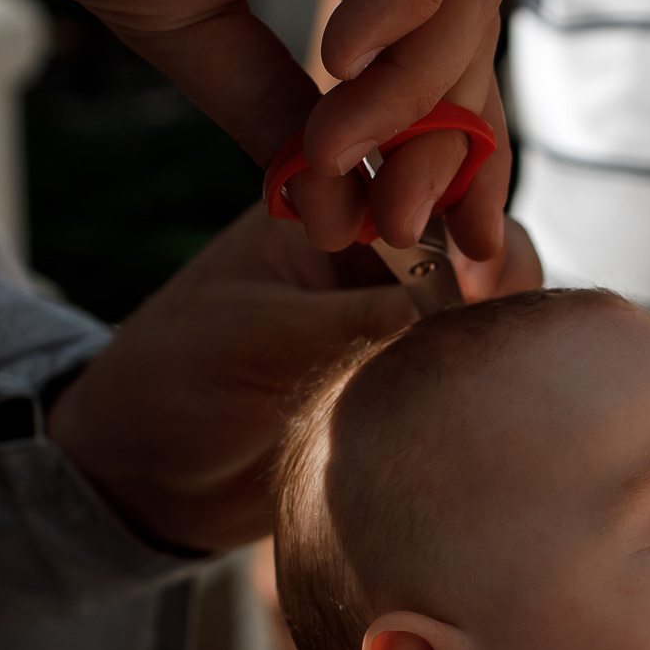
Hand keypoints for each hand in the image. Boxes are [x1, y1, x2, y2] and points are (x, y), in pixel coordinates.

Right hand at [0, 0, 511, 259]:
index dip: (451, 150)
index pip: (440, 46)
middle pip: (467, 19)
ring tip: (345, 149)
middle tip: (405, 224)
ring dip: (416, 81)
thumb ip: (283, 114)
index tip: (444, 250)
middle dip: (442, 135)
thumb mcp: (202, 35)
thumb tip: (343, 218)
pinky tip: (343, 55)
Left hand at [49, 206, 541, 553]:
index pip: (412, 177)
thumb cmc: (174, 382)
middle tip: (488, 317)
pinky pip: (473, 362)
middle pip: (470, 232)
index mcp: (323, 207)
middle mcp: (370, 250)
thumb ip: (347, 319)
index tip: (468, 272)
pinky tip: (491, 396)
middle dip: (494, 263)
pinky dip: (493, 372)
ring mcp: (396, 312)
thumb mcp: (254, 337)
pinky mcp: (410, 374)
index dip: (457, 211)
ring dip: (501, 322)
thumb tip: (441, 311)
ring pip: (485, 297)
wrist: (148, 472)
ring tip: (497, 361)